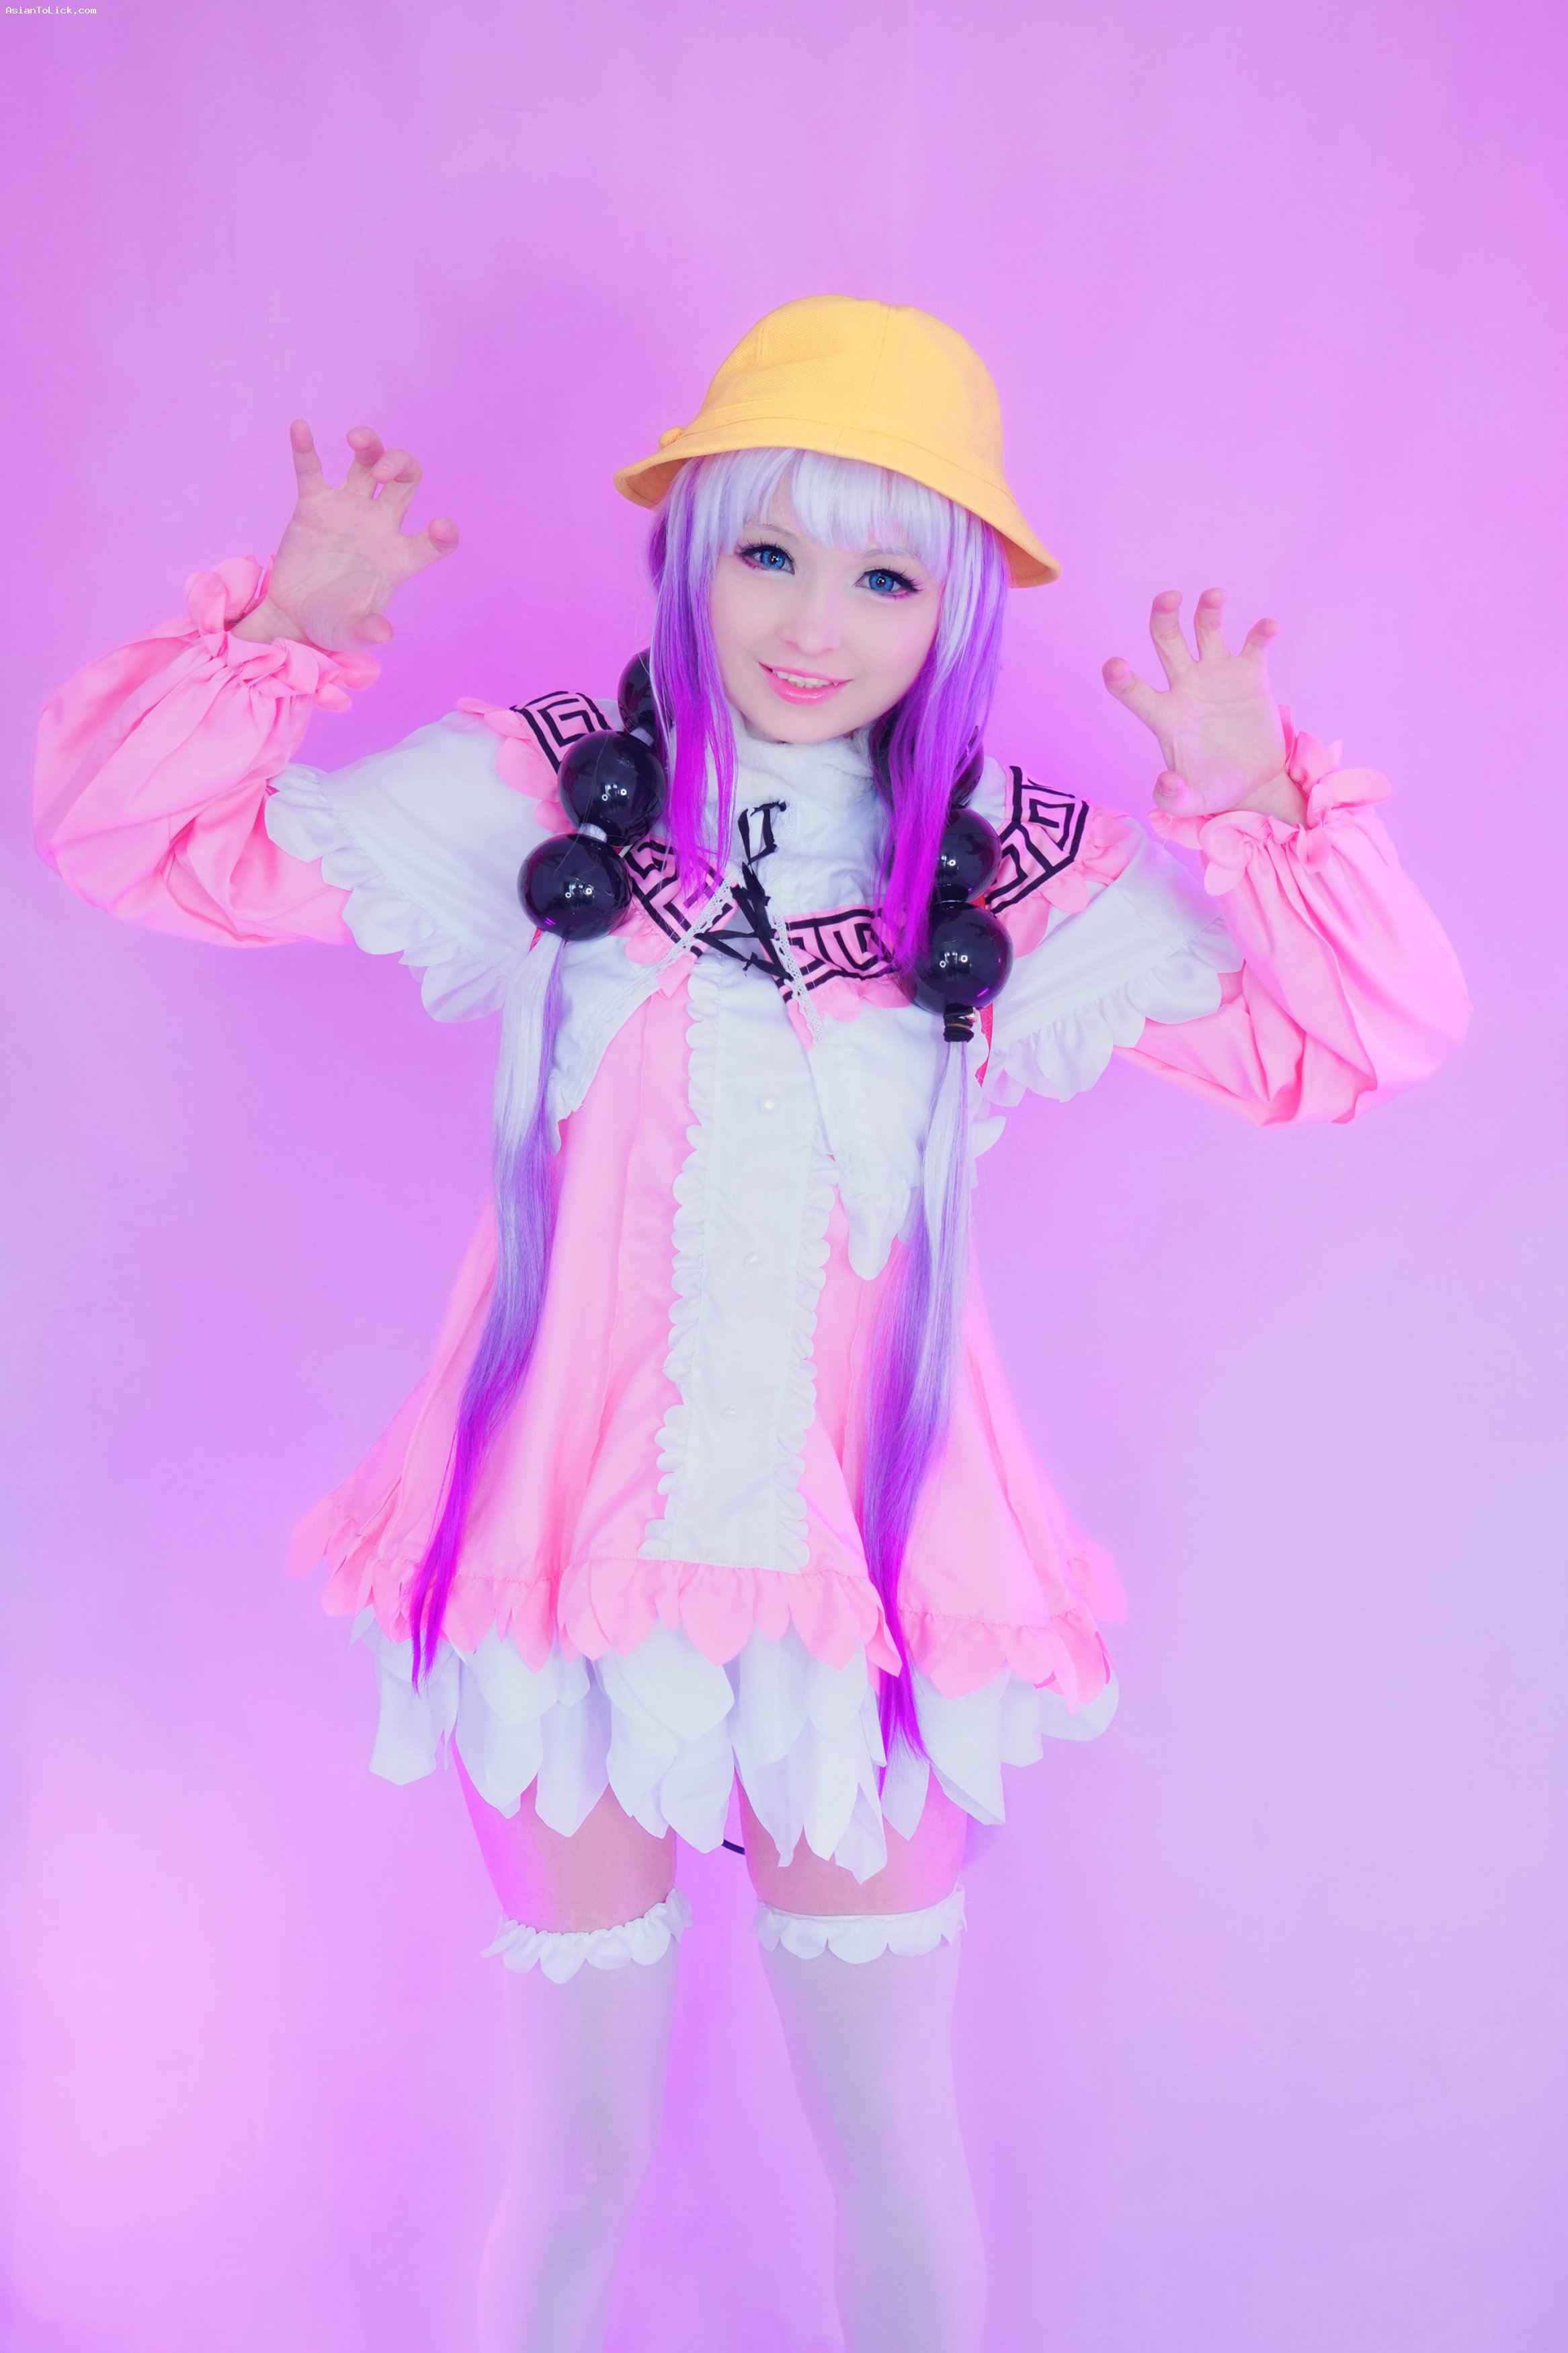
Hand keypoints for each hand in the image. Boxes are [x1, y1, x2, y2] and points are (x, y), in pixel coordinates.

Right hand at [230, 420, 458, 651]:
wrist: (294, 616)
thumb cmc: (333, 624)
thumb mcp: (350, 632)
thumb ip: (367, 629)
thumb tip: (383, 633)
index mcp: (399, 558)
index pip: (436, 541)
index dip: (444, 533)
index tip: (441, 526)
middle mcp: (379, 526)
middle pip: (405, 481)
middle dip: (401, 465)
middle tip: (383, 472)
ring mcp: (348, 509)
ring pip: (367, 463)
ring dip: (369, 445)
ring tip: (356, 441)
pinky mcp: (314, 503)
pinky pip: (311, 468)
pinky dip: (306, 448)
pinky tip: (301, 428)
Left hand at [1102, 589, 1303, 822]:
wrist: (1253, 784)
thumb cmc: (1213, 789)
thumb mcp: (1190, 803)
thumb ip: (1172, 798)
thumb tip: (1165, 782)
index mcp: (1165, 715)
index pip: (1134, 691)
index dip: (1121, 678)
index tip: (1115, 665)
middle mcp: (1186, 686)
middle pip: (1166, 641)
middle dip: (1163, 617)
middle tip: (1168, 597)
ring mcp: (1217, 675)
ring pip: (1207, 629)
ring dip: (1208, 610)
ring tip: (1215, 596)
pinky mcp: (1250, 673)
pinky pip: (1254, 644)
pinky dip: (1261, 632)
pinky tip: (1268, 628)